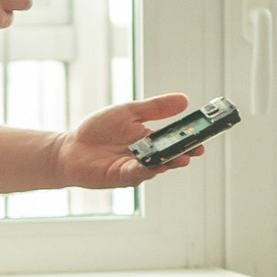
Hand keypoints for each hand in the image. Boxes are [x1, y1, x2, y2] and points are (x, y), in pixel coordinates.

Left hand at [57, 92, 193, 188]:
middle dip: (186, 151)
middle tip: (198, 147)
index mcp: (152, 139)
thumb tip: (184, 99)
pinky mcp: (121, 176)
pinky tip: (156, 164)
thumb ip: (156, 108)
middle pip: (171, 155)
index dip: (192, 136)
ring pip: (158, 166)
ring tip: (182, 156)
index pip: (177, 138)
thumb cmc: (97, 131)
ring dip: (170, 162)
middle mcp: (147, 156)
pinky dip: (148, 168)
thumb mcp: (129, 112)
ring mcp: (135, 168)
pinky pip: (137, 173)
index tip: (207, 131)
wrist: (70, 148)